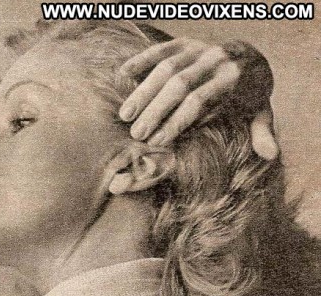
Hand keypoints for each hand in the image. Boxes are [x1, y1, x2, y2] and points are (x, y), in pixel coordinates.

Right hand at [119, 38, 278, 160]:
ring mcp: (198, 49)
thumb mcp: (260, 114)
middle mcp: (215, 60)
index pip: (198, 102)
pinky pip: (160, 49)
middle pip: (178, 86)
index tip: (158, 142)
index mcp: (232, 80)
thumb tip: (271, 155)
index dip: (176, 122)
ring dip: (143, 92)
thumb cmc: (249, 97)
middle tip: (137, 134)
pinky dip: (140, 60)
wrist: (252, 59)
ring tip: (126, 115)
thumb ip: (263, 133)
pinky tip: (122, 76)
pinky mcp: (185, 42)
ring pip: (166, 68)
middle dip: (156, 110)